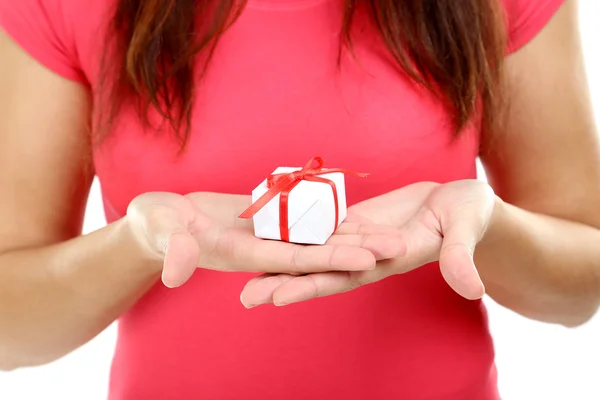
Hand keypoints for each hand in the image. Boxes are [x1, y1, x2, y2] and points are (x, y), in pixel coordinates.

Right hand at [125, 192, 405, 287]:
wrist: (162, 221)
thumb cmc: (155, 226)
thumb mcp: (161, 231)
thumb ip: (173, 248)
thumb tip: (176, 271)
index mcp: (244, 253)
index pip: (296, 258)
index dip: (332, 257)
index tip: (368, 258)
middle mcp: (264, 247)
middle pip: (319, 249)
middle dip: (359, 248)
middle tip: (400, 246)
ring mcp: (269, 233)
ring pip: (319, 234)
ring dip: (355, 233)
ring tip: (392, 232)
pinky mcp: (268, 218)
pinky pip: (305, 215)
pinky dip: (332, 214)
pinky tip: (360, 212)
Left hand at [240, 180, 497, 306]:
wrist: (462, 203)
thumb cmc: (469, 216)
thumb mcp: (465, 232)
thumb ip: (461, 258)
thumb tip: (473, 289)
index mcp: (386, 261)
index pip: (342, 278)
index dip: (312, 286)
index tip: (278, 298)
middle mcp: (366, 255)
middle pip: (319, 270)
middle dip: (284, 282)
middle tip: (245, 297)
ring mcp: (358, 238)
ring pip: (316, 248)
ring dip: (285, 258)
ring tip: (248, 266)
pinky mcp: (357, 220)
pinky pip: (324, 224)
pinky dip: (301, 228)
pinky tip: (276, 229)